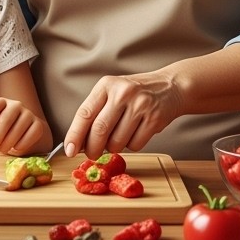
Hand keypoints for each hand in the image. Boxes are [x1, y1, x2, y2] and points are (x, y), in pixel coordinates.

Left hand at [0, 97, 48, 155]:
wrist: (24, 133)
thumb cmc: (3, 130)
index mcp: (1, 102)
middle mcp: (16, 105)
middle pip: (5, 118)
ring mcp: (28, 113)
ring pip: (18, 127)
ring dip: (8, 142)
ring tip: (2, 150)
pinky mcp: (38, 124)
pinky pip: (31, 134)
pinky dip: (23, 143)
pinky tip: (16, 148)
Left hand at [63, 74, 182, 157]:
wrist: (170, 86)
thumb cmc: (134, 93)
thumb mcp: (112, 93)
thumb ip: (95, 113)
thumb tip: (78, 143)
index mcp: (106, 85)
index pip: (85, 113)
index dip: (74, 135)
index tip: (69, 150)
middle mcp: (122, 93)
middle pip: (100, 130)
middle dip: (92, 148)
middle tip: (92, 154)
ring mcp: (140, 105)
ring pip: (117, 142)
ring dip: (114, 147)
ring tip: (119, 136)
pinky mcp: (154, 119)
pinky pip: (135, 145)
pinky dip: (131, 146)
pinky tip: (136, 133)